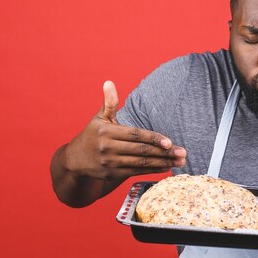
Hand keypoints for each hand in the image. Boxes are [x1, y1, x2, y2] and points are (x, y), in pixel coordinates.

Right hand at [63, 80, 186, 179]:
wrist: (74, 160)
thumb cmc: (92, 135)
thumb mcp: (99, 118)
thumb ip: (109, 103)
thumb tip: (109, 83)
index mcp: (107, 132)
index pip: (135, 135)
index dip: (153, 138)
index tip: (169, 142)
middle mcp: (108, 148)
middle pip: (141, 151)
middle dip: (164, 152)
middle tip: (182, 153)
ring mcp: (110, 162)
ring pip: (141, 163)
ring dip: (163, 163)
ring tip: (179, 161)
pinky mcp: (113, 174)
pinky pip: (136, 172)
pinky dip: (153, 170)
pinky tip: (166, 167)